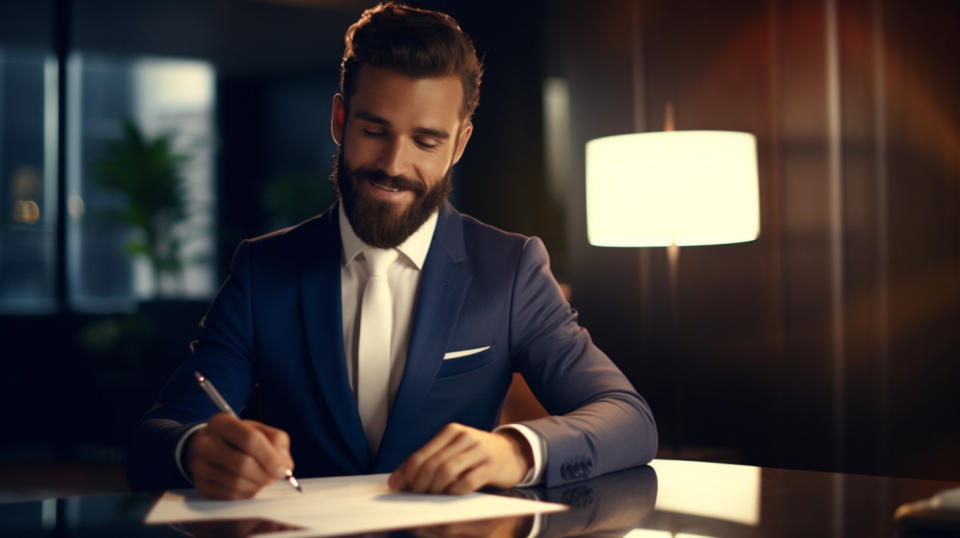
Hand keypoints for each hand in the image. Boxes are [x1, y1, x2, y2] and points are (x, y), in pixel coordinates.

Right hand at [186, 413, 294, 499]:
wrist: (208, 448)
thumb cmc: (237, 439)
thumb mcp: (258, 429)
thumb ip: (277, 441)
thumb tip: (286, 465)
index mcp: (221, 422)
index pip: (250, 439)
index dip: (270, 457)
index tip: (283, 470)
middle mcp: (205, 442)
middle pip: (243, 464)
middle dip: (265, 475)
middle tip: (274, 477)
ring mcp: (199, 465)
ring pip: (236, 483)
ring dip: (257, 486)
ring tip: (263, 480)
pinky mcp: (200, 485)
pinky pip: (229, 495)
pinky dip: (246, 494)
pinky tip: (250, 486)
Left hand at [388, 423, 532, 494]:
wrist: (513, 453)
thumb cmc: (476, 456)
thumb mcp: (454, 452)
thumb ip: (430, 461)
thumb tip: (399, 481)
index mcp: (451, 432)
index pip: (422, 454)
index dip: (406, 473)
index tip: (395, 488)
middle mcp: (464, 437)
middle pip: (433, 464)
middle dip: (419, 484)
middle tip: (414, 499)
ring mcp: (479, 450)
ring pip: (447, 472)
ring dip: (434, 490)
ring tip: (430, 501)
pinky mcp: (491, 466)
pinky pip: (467, 482)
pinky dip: (454, 493)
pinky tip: (450, 500)